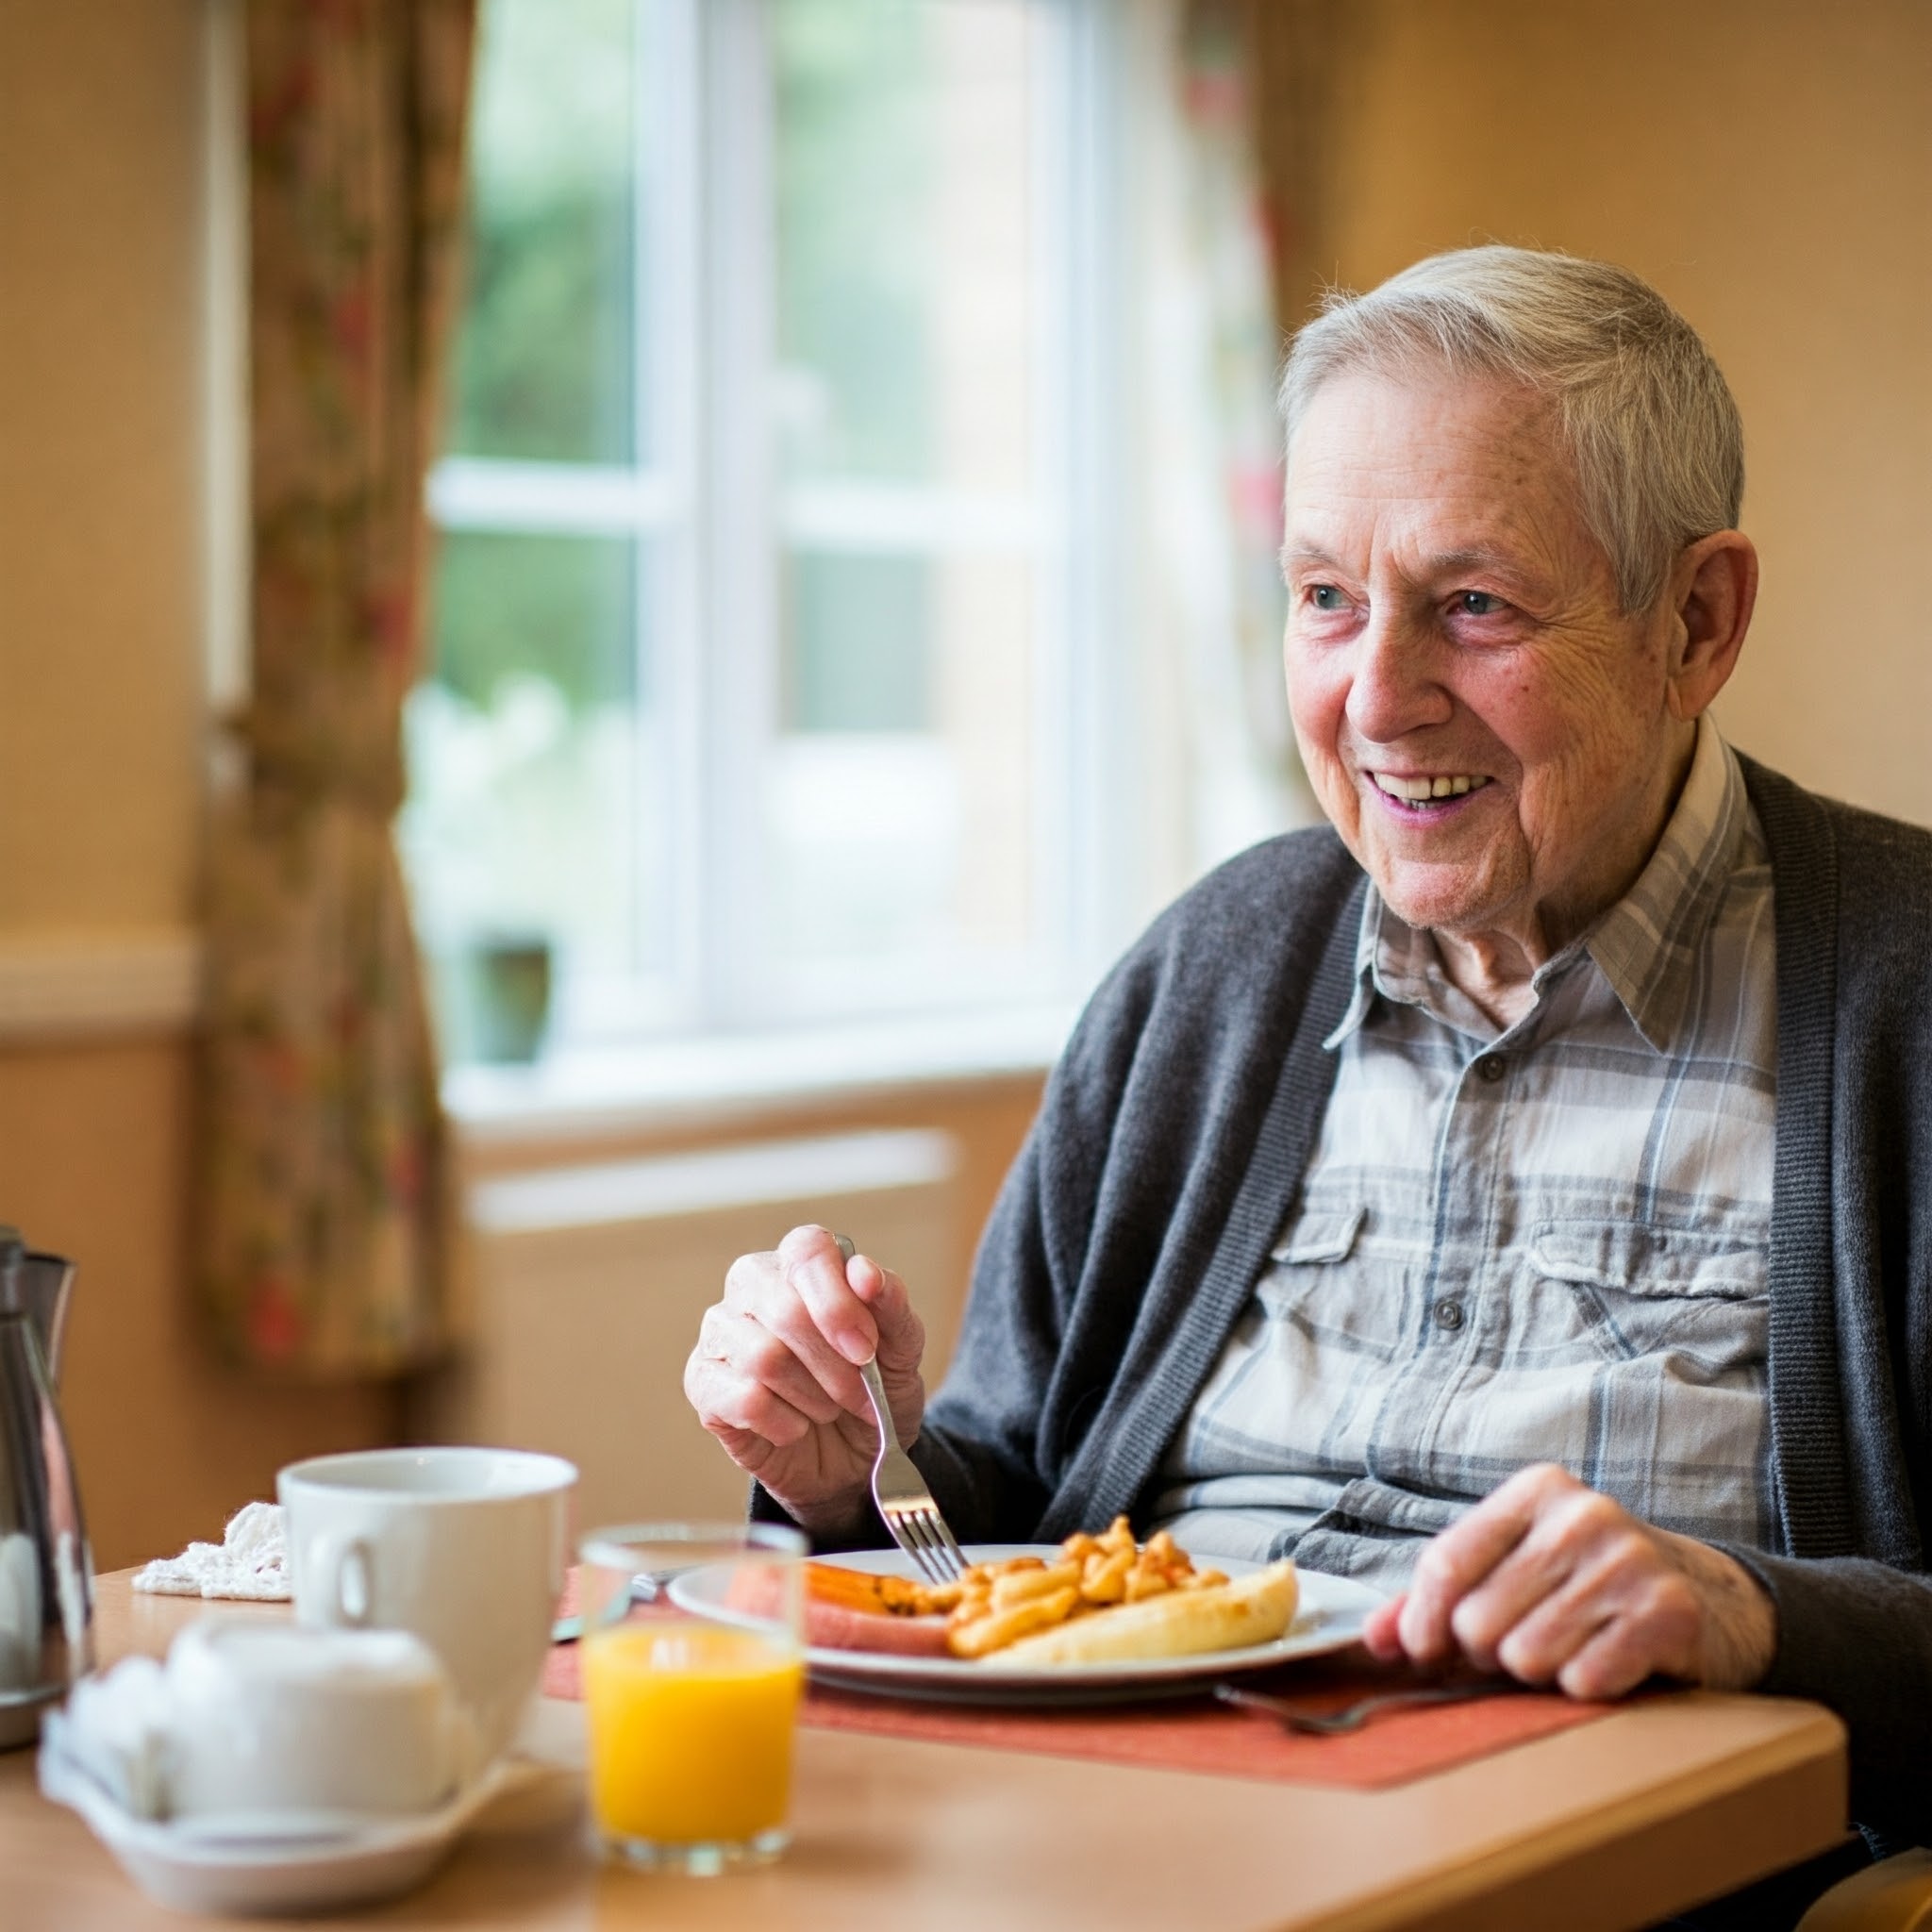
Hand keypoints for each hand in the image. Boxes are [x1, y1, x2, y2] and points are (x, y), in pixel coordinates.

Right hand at [683, 1224, 926, 1535]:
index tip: (866, 1350)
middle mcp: (752, 1286)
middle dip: (833, 1365)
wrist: (854, 1458)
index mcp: (800, 1263)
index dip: (839, 1304)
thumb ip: (891, 1304)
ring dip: (813, 1397)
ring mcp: (720, 1332)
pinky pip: (744, 1400)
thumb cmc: (876, 1389)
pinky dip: (785, 1424)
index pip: (807, 1252)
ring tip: (827, 1409)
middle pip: (784, 1310)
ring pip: (764, 1358)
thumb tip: (865, 1272)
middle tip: (859, 1394)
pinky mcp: (702, 1382)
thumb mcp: (903, 1349)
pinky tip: (796, 1428)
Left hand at [1360, 1463, 1776, 1697]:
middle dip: (1491, 1652)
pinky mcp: (1667, 1612)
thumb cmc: (1587, 1586)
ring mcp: (1628, 1560)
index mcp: (1535, 1491)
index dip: (1422, 1621)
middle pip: (1479, 1619)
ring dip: (1541, 1672)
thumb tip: (1375, 1639)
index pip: (1445, 1562)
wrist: (1712, 1599)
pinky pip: (1583, 1680)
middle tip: (1526, 1643)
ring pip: (1526, 1656)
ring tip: (1571, 1648)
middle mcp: (1582, 1514)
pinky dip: (1587, 1686)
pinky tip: (1611, 1662)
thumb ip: (1440, 1597)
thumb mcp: (1516, 1569)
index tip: (1422, 1652)